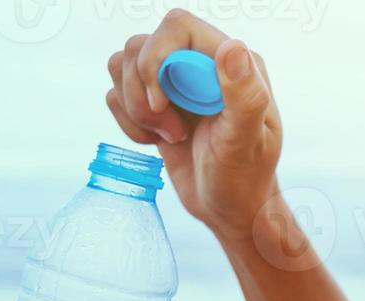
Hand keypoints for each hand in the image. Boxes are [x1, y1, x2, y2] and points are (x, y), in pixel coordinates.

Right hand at [106, 10, 282, 243]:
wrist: (231, 210)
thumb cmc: (245, 179)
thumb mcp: (247, 142)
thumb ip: (244, 94)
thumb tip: (232, 47)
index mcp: (231, 63)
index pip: (176, 27)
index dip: (156, 57)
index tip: (160, 102)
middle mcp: (200, 64)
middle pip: (140, 46)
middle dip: (142, 93)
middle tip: (172, 132)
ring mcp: (176, 84)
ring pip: (122, 67)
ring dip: (135, 109)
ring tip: (169, 137)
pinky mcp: (156, 106)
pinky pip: (116, 96)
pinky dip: (129, 124)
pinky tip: (159, 143)